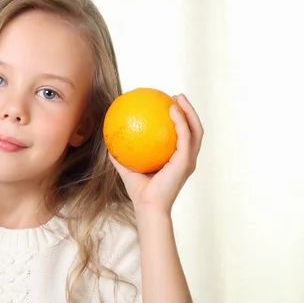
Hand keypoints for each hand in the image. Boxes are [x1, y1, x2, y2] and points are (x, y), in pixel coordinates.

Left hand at [110, 94, 203, 214]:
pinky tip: (171, 111)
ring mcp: (188, 160)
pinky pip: (185, 136)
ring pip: (196, 130)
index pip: (183, 135)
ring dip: (189, 112)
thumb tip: (108, 136)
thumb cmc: (138, 190)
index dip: (180, 119)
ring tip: (178, 98)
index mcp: (177, 159)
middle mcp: (186, 158)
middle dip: (188, 110)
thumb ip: (119, 152)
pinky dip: (181, 122)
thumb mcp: (125, 166)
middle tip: (176, 96)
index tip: (168, 104)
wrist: (147, 205)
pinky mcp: (185, 162)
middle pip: (194, 129)